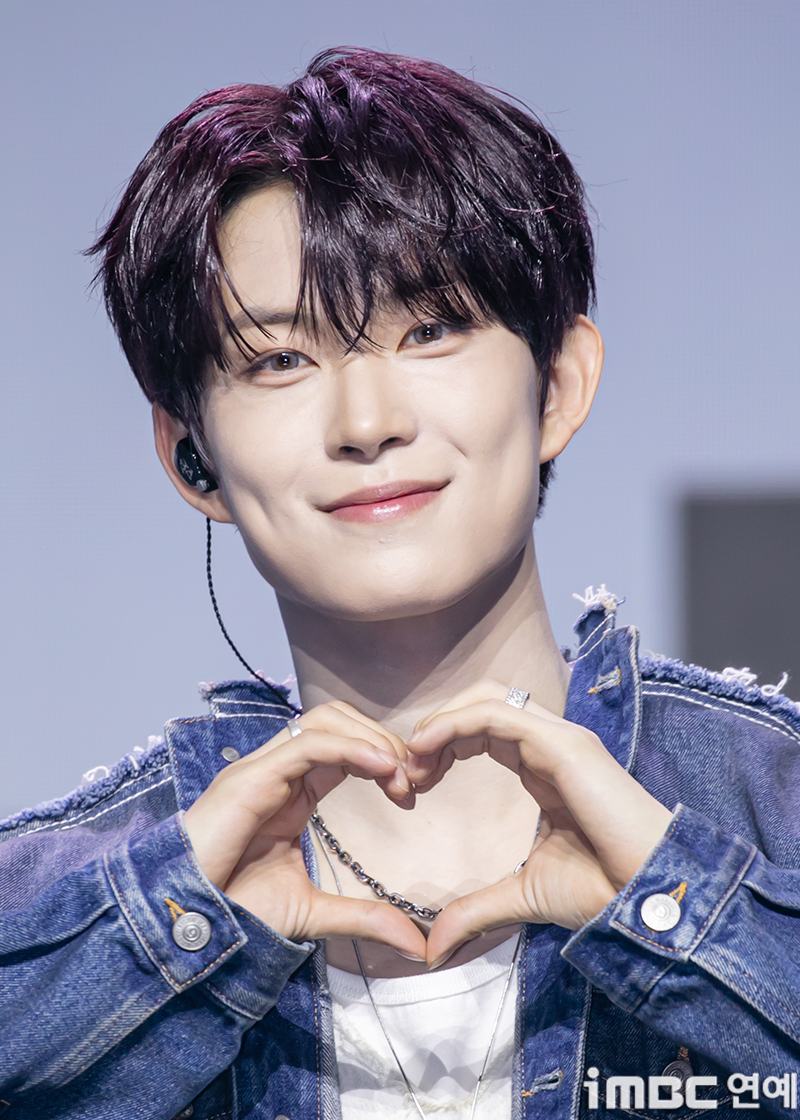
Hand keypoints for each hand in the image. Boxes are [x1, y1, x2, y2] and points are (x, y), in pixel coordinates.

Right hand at [183, 702, 426, 959]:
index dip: (383, 756)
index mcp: (292, 789)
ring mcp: (261, 769)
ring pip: (323, 720)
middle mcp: (277, 770)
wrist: (186, 926)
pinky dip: (350, 748)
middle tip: (414, 776)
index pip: (343, 745)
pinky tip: (380, 768)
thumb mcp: (314, 913)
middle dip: (382, 738)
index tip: (411, 790)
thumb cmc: (236, 912)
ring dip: (369, 737)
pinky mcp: (249, 779)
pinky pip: (306, 744)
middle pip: (337, 720)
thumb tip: (418, 945)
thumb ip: (365, 918)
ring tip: (399, 771)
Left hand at [405, 681, 672, 966]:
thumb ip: (475, 910)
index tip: (413, 782)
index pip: (485, 728)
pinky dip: (456, 723)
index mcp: (543, 766)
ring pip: (489, 697)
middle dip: (438, 725)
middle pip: (483, 701)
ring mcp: (561, 739)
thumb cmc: (602, 892)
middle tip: (408, 769)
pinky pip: (500, 715)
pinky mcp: (566, 745)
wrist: (647, 900)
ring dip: (442, 720)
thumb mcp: (521, 896)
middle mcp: (552, 743)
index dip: (443, 744)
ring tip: (414, 757)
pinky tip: (429, 750)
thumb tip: (431, 948)